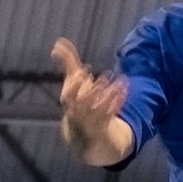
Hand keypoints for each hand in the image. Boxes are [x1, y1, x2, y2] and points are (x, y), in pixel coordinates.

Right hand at [51, 38, 130, 160]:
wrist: (85, 138)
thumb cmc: (77, 103)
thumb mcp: (72, 84)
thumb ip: (67, 64)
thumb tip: (58, 43)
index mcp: (69, 103)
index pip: (69, 95)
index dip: (75, 84)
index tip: (84, 72)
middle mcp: (79, 114)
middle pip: (84, 104)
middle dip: (94, 90)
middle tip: (105, 76)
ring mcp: (92, 121)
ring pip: (100, 109)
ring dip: (110, 94)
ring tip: (121, 80)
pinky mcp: (105, 125)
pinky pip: (112, 112)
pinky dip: (118, 99)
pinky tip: (124, 86)